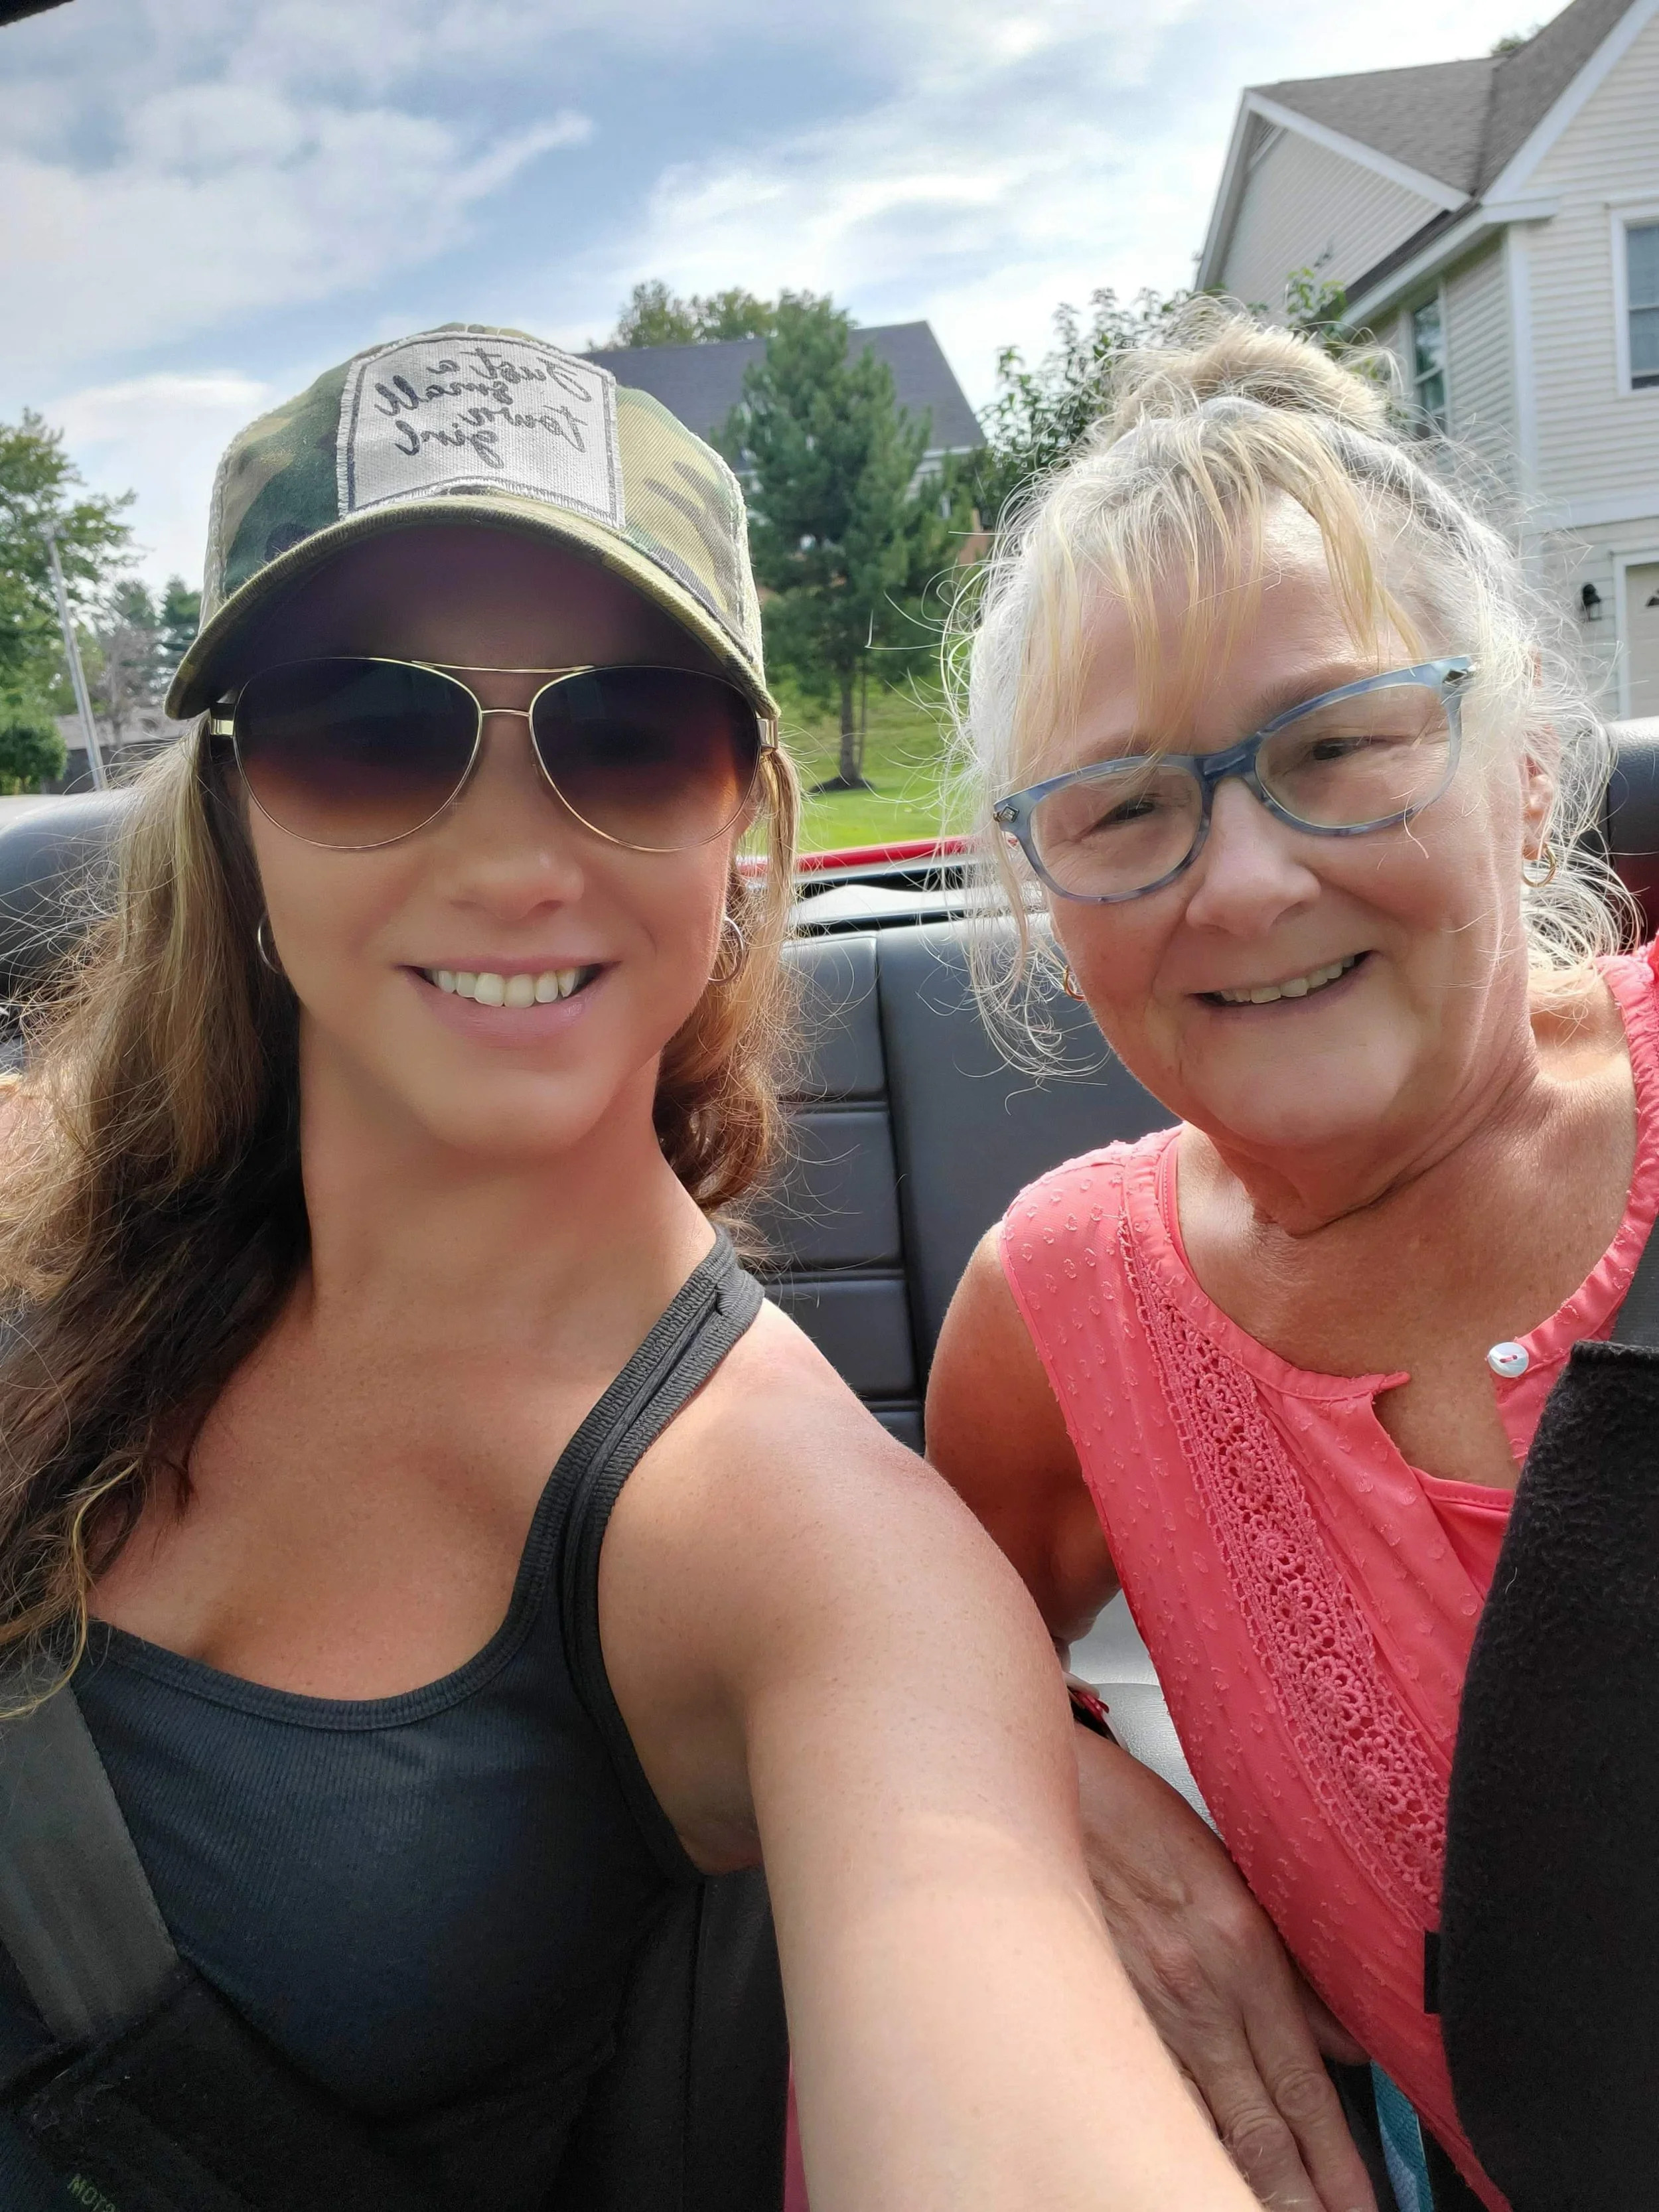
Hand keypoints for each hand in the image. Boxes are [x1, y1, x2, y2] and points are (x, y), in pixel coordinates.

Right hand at [1076, 1726, 1377, 2211]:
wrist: (1046, 1789)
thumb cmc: (1134, 1817)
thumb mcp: (1235, 1869)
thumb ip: (1293, 1960)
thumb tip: (1343, 2038)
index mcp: (1243, 1953)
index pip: (1303, 2085)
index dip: (1337, 2159)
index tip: (1362, 2204)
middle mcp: (1197, 1996)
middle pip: (1258, 2127)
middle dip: (1301, 2195)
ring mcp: (1140, 2012)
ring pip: (1200, 2126)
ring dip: (1242, 2183)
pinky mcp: (1094, 2012)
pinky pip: (1140, 2096)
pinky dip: (1167, 2143)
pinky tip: (1178, 2170)